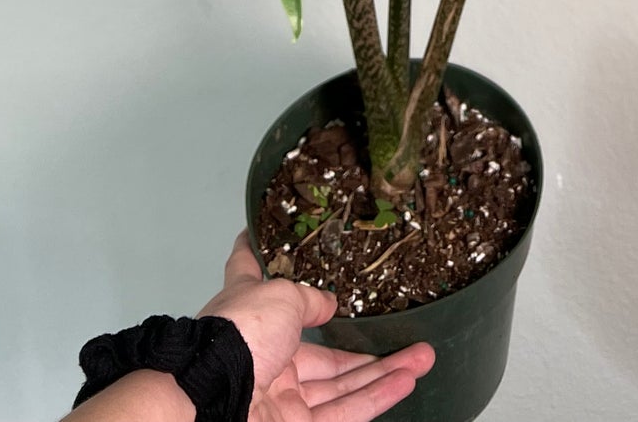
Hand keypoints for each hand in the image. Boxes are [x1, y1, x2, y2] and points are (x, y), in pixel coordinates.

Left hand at [199, 232, 432, 420]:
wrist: (214, 400)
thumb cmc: (239, 336)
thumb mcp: (279, 296)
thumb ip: (308, 299)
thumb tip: (328, 305)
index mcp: (251, 314)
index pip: (250, 274)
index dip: (255, 253)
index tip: (254, 233)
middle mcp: (266, 355)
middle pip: (323, 352)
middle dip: (364, 345)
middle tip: (402, 332)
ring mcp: (281, 397)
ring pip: (341, 384)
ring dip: (385, 370)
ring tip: (424, 356)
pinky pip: (344, 412)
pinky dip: (377, 397)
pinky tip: (408, 380)